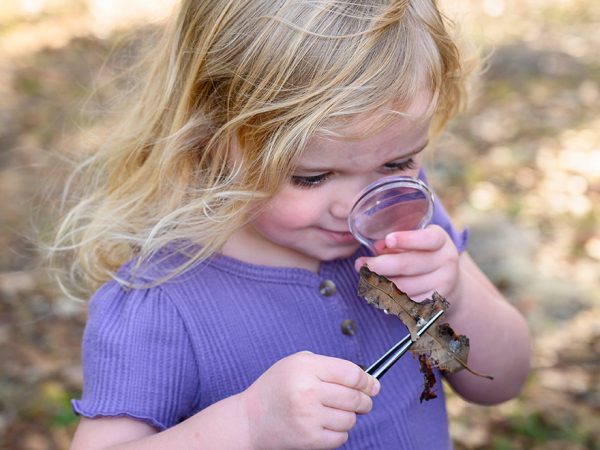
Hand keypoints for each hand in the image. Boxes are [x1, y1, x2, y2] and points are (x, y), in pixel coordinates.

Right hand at [241, 351, 379, 449]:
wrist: (251, 419)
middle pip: (354, 397)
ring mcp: (308, 416)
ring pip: (350, 418)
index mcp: (306, 367)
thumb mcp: (296, 363)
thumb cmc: (277, 388)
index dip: (366, 380)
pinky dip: (339, 432)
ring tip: (337, 412)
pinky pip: (340, 437)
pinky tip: (327, 424)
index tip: (372, 385)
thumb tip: (365, 379)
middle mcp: (308, 390)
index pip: (351, 373)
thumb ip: (328, 365)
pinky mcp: (309, 438)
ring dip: (350, 417)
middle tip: (364, 402)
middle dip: (365, 400)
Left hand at [354, 224, 462, 309]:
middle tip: (359, 265)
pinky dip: (389, 297)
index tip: (388, 239)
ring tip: (366, 278)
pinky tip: (379, 292)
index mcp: (440, 240)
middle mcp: (446, 260)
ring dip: (380, 284)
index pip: (427, 239)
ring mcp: (444, 283)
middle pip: (407, 265)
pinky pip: (406, 302)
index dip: (407, 239)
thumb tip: (377, 247)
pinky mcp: (436, 303)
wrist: (451, 284)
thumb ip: (397, 242)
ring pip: (403, 287)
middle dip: (379, 265)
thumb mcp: (415, 242)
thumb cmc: (424, 256)